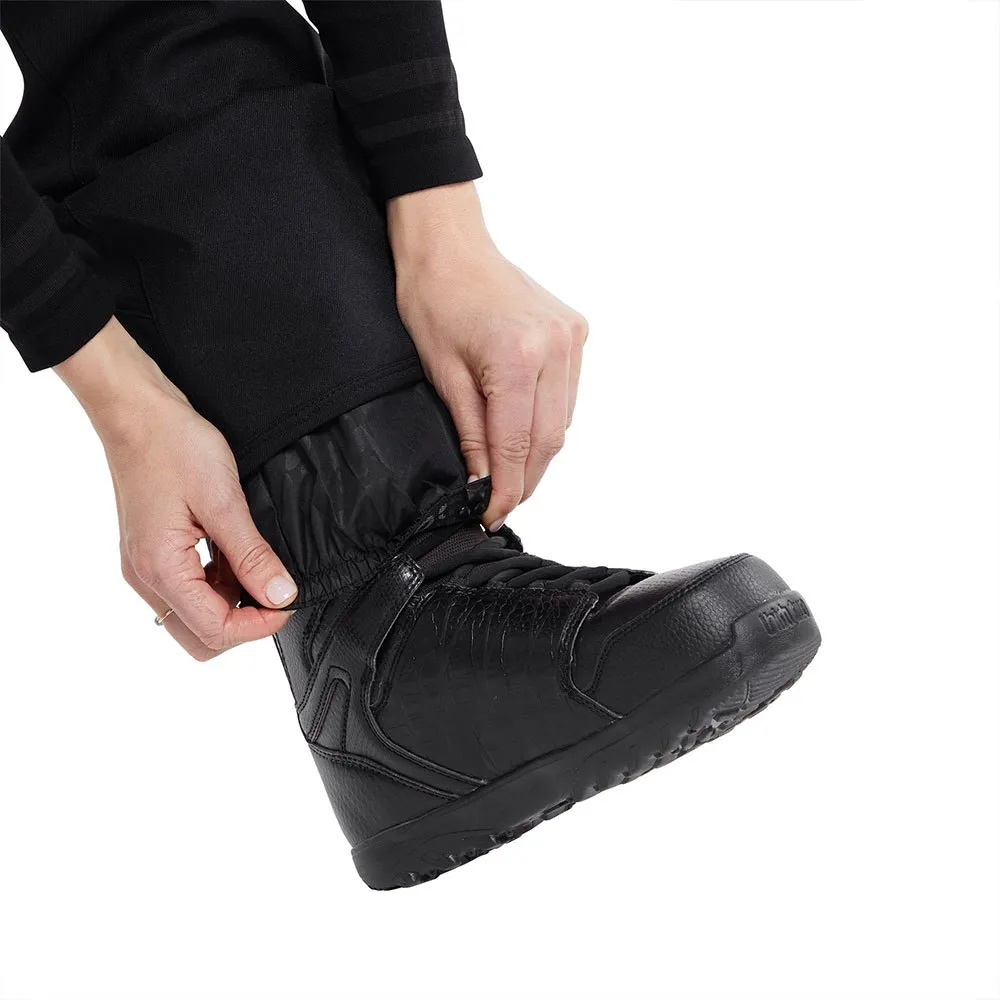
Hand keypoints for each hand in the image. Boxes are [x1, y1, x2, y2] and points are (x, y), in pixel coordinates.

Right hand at [56, 318, 297, 659]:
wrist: (137, 412)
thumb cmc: (174, 446)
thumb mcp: (224, 501)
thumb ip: (252, 555)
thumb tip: (280, 595)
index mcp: (161, 569)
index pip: (214, 631)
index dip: (259, 625)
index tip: (288, 601)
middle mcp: (146, 577)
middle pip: (200, 637)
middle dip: (244, 624)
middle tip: (276, 591)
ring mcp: (145, 567)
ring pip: (193, 617)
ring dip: (231, 603)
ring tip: (257, 566)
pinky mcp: (151, 554)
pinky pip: (186, 590)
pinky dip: (216, 585)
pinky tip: (236, 556)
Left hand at [388, 183, 586, 529]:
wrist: (450, 244)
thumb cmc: (434, 299)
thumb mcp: (442, 375)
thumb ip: (470, 433)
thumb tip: (484, 482)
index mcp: (517, 357)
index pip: (518, 446)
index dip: (508, 489)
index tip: (494, 516)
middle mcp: (555, 348)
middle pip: (549, 440)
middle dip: (526, 478)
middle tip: (501, 503)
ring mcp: (571, 339)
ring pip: (563, 421)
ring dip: (538, 452)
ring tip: (511, 471)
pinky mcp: (576, 332)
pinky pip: (568, 395)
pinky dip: (548, 419)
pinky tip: (526, 429)